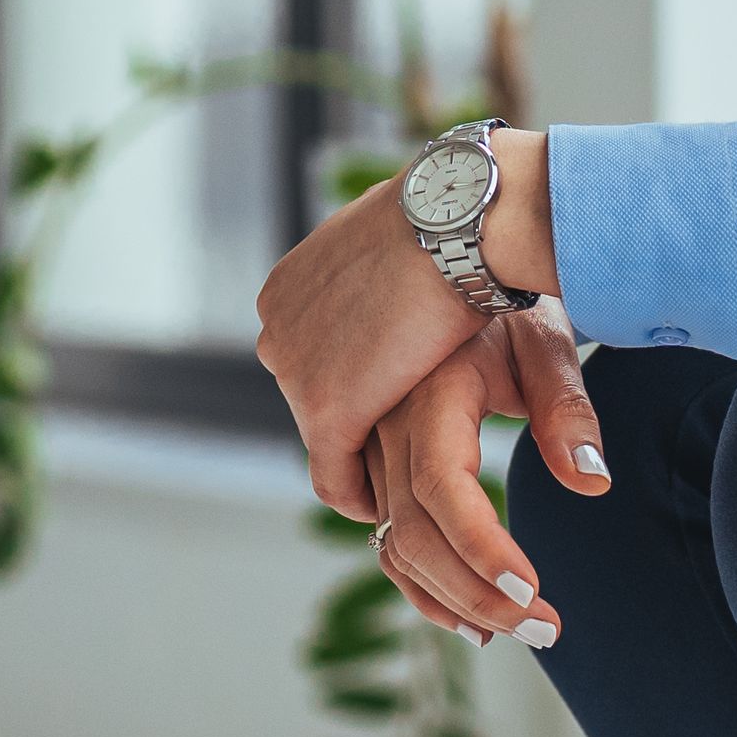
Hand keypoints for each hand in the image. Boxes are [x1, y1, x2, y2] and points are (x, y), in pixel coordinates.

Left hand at [252, 130, 564, 512]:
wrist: (458, 227)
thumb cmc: (457, 227)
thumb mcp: (411, 251)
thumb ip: (387, 274)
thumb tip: (402, 275)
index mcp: (292, 286)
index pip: (312, 352)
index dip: (354, 379)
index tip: (389, 401)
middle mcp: (278, 327)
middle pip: (312, 392)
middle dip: (356, 415)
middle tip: (403, 443)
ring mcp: (293, 370)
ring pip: (323, 434)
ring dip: (361, 454)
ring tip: (406, 478)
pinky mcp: (322, 411)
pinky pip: (333, 478)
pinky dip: (361, 498)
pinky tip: (395, 509)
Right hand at [352, 315, 613, 646]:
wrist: (440, 244)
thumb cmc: (500, 295)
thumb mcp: (542, 342)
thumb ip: (566, 411)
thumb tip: (593, 482)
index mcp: (426, 394)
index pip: (445, 491)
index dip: (483, 548)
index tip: (534, 593)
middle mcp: (379, 420)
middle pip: (412, 534)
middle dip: (475, 596)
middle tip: (543, 631)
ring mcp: (360, 437)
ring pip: (387, 539)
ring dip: (444, 595)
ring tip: (507, 630)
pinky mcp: (357, 448)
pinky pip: (373, 523)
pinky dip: (413, 570)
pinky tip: (461, 605)